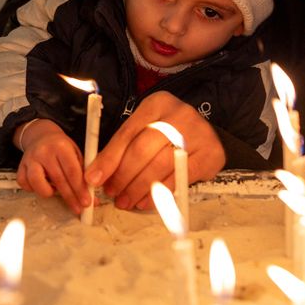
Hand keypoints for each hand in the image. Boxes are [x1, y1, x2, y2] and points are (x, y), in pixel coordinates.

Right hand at [14, 119, 91, 213]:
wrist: (41, 136)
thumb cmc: (61, 148)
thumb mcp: (75, 153)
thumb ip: (84, 172)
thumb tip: (93, 196)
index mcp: (61, 146)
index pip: (72, 171)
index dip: (80, 189)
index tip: (87, 201)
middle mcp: (44, 152)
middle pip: (58, 180)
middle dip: (70, 197)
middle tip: (78, 207)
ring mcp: (30, 159)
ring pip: (38, 184)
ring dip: (49, 192)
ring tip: (56, 191)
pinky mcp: (20, 167)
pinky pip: (26, 185)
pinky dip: (35, 190)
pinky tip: (44, 185)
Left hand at [85, 91, 225, 210]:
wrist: (207, 134)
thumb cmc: (169, 133)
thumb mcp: (146, 128)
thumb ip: (123, 148)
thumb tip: (97, 176)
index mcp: (157, 103)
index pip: (127, 133)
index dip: (109, 158)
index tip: (94, 179)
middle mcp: (180, 114)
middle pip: (143, 149)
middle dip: (123, 176)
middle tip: (112, 193)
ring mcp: (199, 133)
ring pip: (160, 166)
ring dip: (138, 188)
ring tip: (126, 200)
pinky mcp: (211, 154)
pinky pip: (179, 178)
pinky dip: (160, 193)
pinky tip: (146, 201)